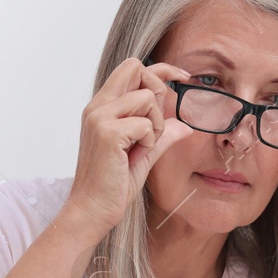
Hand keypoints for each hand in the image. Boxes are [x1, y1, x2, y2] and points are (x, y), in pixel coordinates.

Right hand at [61, 57, 195, 241]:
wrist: (93, 210)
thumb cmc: (113, 186)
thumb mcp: (144, 156)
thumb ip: (162, 137)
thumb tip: (185, 126)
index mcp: (103, 107)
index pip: (132, 68)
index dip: (162, 69)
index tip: (184, 77)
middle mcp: (98, 106)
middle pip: (135, 67)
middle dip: (158, 88)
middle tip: (156, 123)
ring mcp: (100, 117)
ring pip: (146, 97)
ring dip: (154, 123)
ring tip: (142, 147)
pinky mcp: (107, 132)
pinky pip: (145, 124)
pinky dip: (149, 141)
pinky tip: (135, 156)